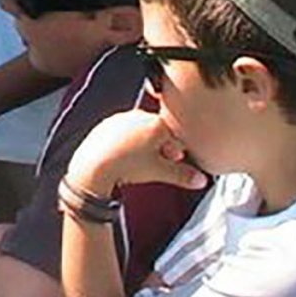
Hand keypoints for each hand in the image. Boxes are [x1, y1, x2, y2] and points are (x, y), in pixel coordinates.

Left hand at [66, 109, 207, 193]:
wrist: (93, 165)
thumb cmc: (127, 166)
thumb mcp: (159, 172)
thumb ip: (183, 175)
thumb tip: (202, 180)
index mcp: (157, 124)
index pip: (176, 136)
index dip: (177, 152)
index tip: (173, 161)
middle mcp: (140, 115)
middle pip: (159, 131)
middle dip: (161, 147)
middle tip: (155, 163)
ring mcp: (122, 118)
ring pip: (140, 130)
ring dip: (143, 143)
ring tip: (137, 161)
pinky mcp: (107, 123)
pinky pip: (123, 131)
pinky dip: (126, 141)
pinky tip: (122, 155)